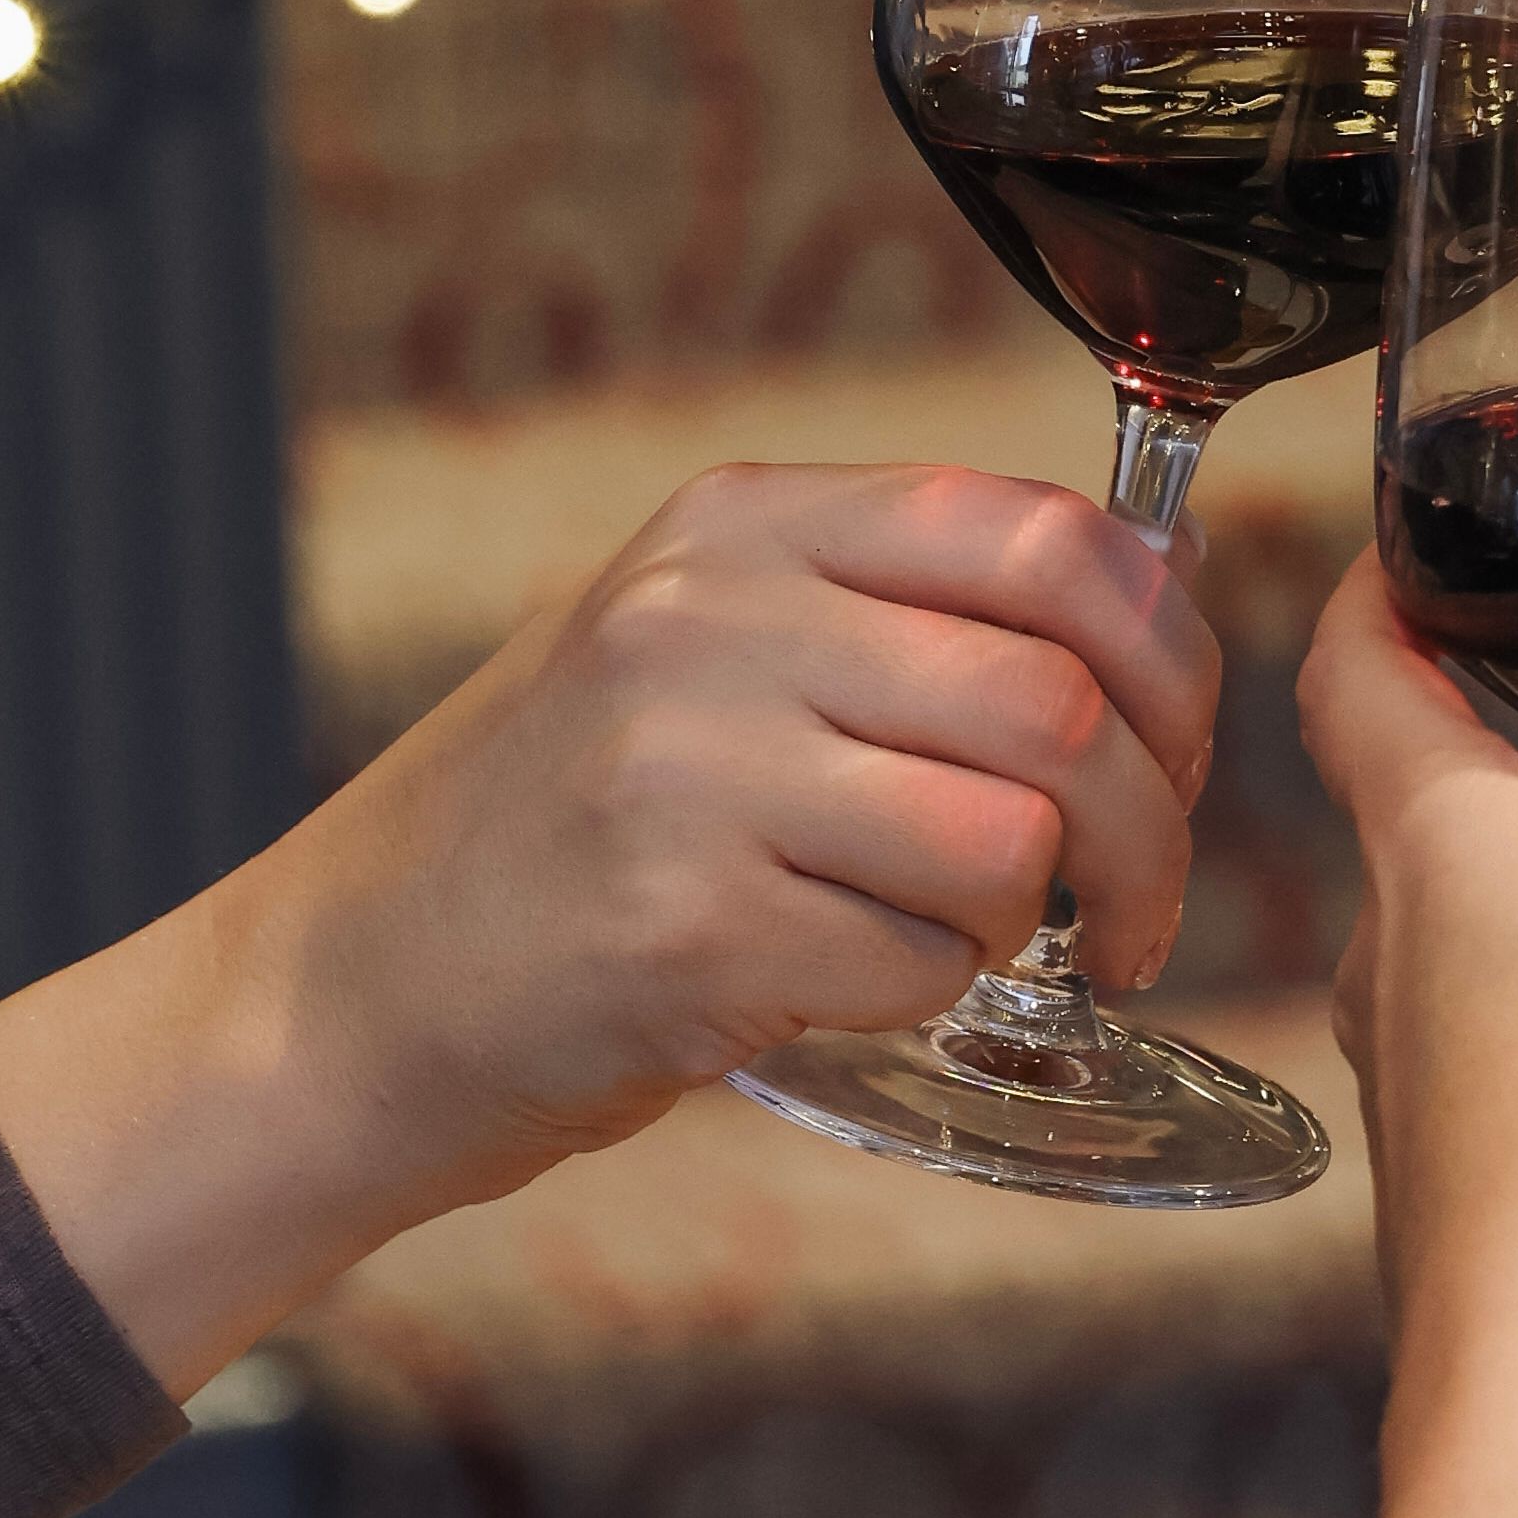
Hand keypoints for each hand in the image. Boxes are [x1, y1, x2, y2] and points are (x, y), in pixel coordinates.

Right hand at [0, 465, 1215, 1388]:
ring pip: (1013, 835)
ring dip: (1037, 918)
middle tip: (1135, 902)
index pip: (1048, 536)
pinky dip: (927, 994)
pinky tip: (847, 984)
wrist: (343, 992)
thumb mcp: (699, 647)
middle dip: (1150, 825)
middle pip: (1060, 699)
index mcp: (739, 524)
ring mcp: (687, 771)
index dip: (1168, 655)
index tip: (1174, 746)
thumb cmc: (557, 833)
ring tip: (974, 943)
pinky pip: (920, 964)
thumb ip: (891, 607)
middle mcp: (711, 618)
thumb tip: (1155, 593)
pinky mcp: (680, 929)